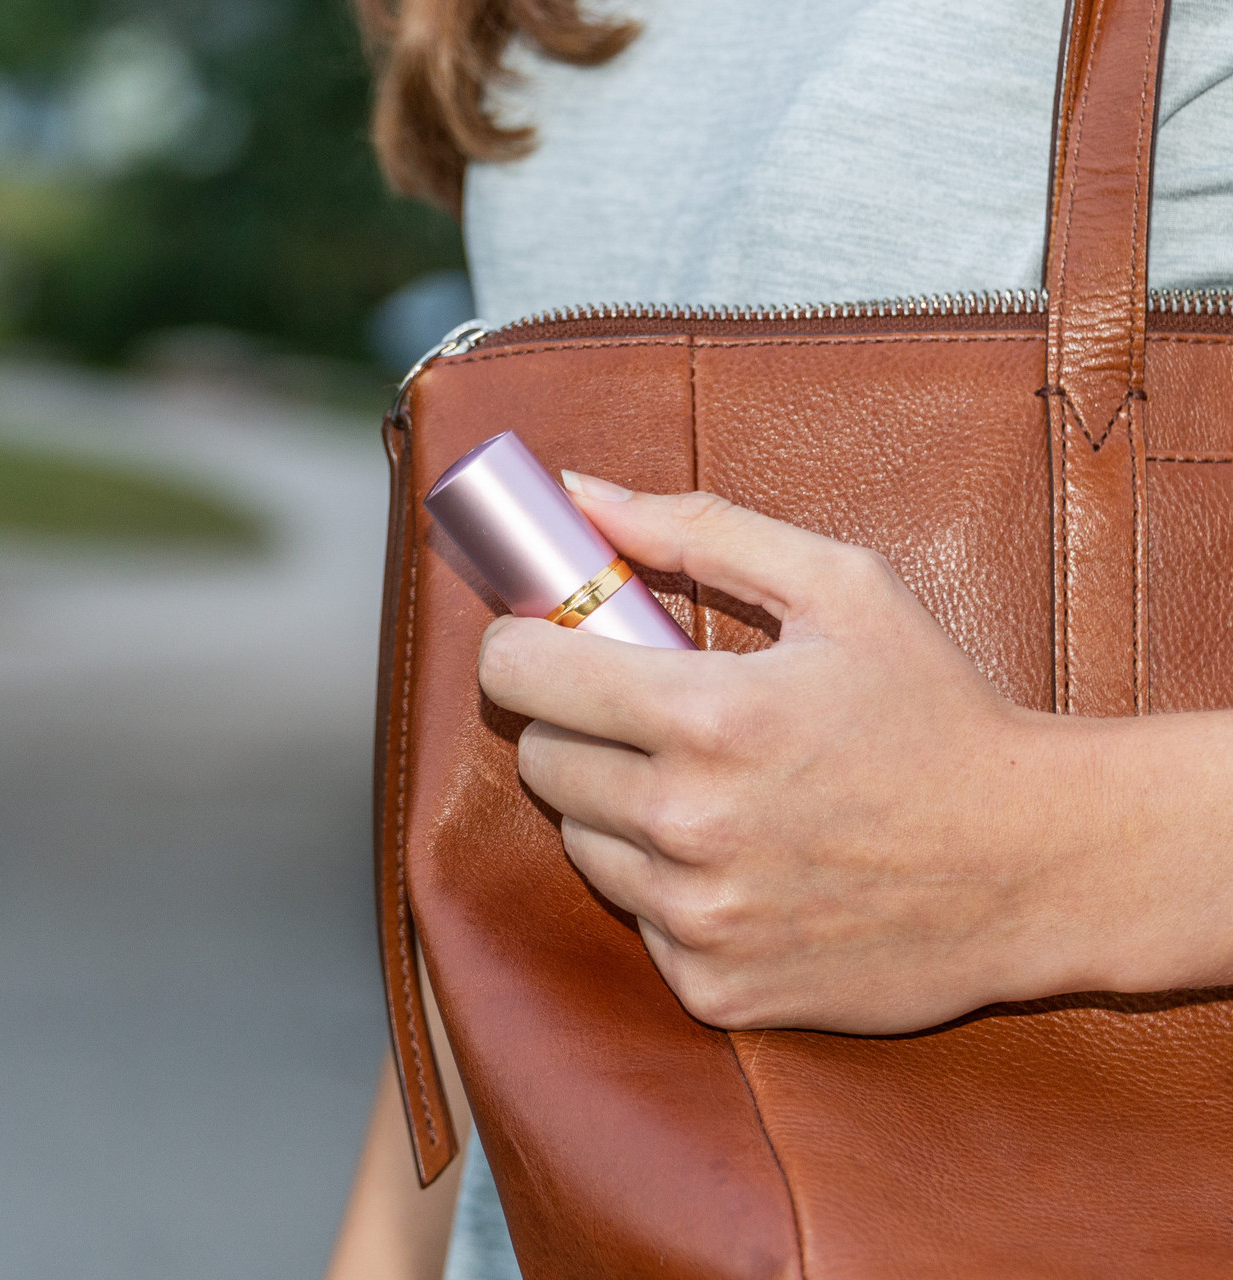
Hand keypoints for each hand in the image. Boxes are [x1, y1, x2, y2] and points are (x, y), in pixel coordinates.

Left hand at [476, 480, 1232, 1033]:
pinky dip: (669, 886)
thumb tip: (579, 494)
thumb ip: (699, 530)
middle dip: (579, 725)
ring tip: (712, 788)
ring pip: (580, 843)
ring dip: (619, 808)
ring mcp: (700, 917)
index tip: (544, 643)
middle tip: (653, 715)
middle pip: (543, 760)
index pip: (520, 674)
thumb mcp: (840, 588)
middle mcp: (689, 826)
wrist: (1033, 863)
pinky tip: (743, 862)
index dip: (519, 647)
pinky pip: (637, 917)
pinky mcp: (716, 988)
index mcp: (709, 715)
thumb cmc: (939, 713)